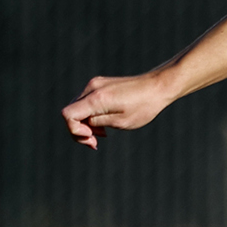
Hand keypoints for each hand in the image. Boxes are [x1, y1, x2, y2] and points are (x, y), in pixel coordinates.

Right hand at [61, 72, 177, 150]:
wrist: (158, 86)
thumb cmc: (144, 106)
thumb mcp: (120, 122)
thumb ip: (98, 123)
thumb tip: (84, 124)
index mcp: (96, 98)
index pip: (68, 115)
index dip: (74, 130)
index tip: (91, 137)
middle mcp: (92, 88)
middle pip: (71, 112)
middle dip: (80, 130)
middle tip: (96, 142)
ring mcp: (95, 84)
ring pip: (78, 108)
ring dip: (85, 124)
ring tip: (103, 135)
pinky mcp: (100, 84)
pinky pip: (86, 102)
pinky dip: (91, 115)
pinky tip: (104, 124)